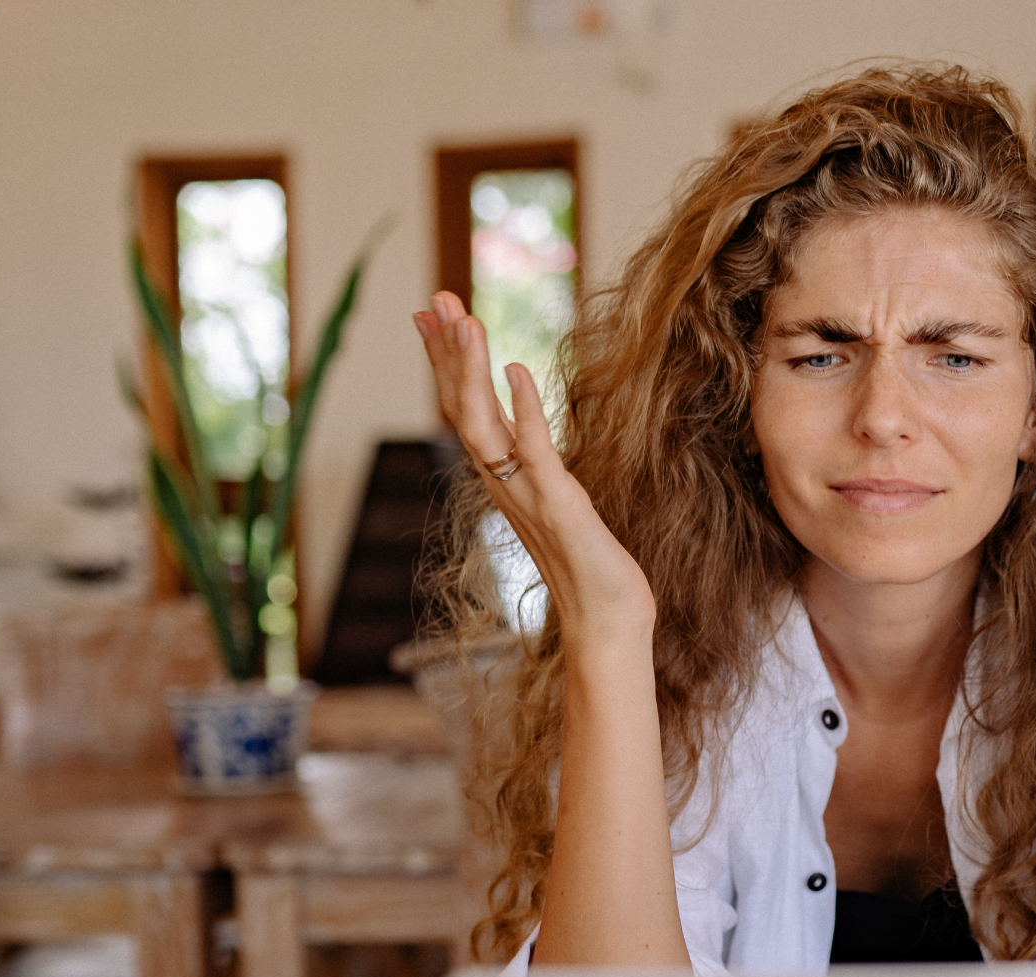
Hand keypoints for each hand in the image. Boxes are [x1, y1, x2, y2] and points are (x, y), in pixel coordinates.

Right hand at [414, 292, 653, 643]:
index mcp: (504, 479)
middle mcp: (504, 483)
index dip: (447, 361)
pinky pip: (534, 448)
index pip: (465, 409)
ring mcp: (526, 494)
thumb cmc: (589, 568)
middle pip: (461, 406)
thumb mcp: (557, 503)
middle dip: (447, 350)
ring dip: (469, 370)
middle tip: (434, 297)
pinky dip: (524, 407)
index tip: (430, 315)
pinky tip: (516, 368)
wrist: (605, 620)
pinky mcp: (558, 504)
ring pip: (482, 423)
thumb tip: (525, 432)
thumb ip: (538, 467)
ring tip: (463, 319)